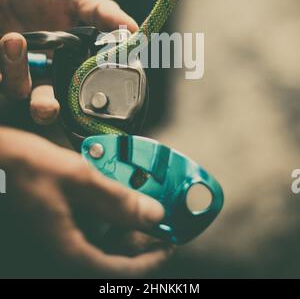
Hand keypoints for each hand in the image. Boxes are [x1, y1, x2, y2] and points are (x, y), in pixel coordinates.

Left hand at [0, 0, 137, 123]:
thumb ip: (102, 12)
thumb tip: (134, 29)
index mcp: (74, 64)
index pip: (86, 90)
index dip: (89, 97)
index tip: (91, 92)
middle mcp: (49, 75)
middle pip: (51, 106)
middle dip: (48, 109)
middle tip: (49, 107)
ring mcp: (22, 76)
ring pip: (21, 92)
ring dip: (17, 71)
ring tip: (15, 39)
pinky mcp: (1, 73)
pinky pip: (2, 81)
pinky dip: (6, 62)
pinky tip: (9, 39)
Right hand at [0, 128, 172, 277]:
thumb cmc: (25, 168)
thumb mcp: (79, 179)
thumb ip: (118, 200)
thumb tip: (153, 215)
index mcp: (68, 250)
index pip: (119, 272)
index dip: (150, 261)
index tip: (169, 244)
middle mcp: (63, 250)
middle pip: (112, 259)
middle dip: (139, 240)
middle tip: (156, 219)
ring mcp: (59, 239)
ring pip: (102, 245)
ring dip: (124, 227)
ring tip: (139, 205)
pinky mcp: (57, 225)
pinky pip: (89, 231)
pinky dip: (108, 218)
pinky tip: (113, 197)